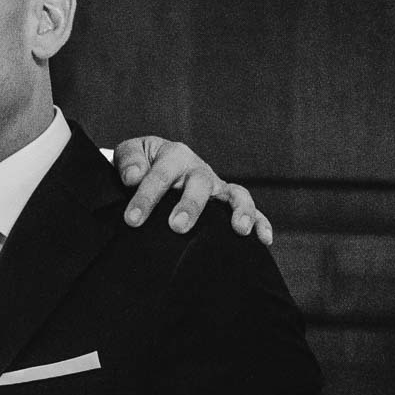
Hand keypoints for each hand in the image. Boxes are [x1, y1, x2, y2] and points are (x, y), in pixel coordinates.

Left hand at [114, 137, 273, 243]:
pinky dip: (261, 222)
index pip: (160, 175)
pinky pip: (251, 210)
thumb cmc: (140, 163)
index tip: (132, 220)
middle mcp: (198, 170)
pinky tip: (264, 240)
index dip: (146, 197)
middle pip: (200, 184)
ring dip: (240, 211)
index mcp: (174, 155)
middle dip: (190, 205)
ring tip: (240, 230)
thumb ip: (129, 161)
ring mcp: (216, 186)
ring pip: (235, 194)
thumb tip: (133, 177)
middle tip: (177, 227)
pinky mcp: (226, 202)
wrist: (154, 165)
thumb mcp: (130, 154)